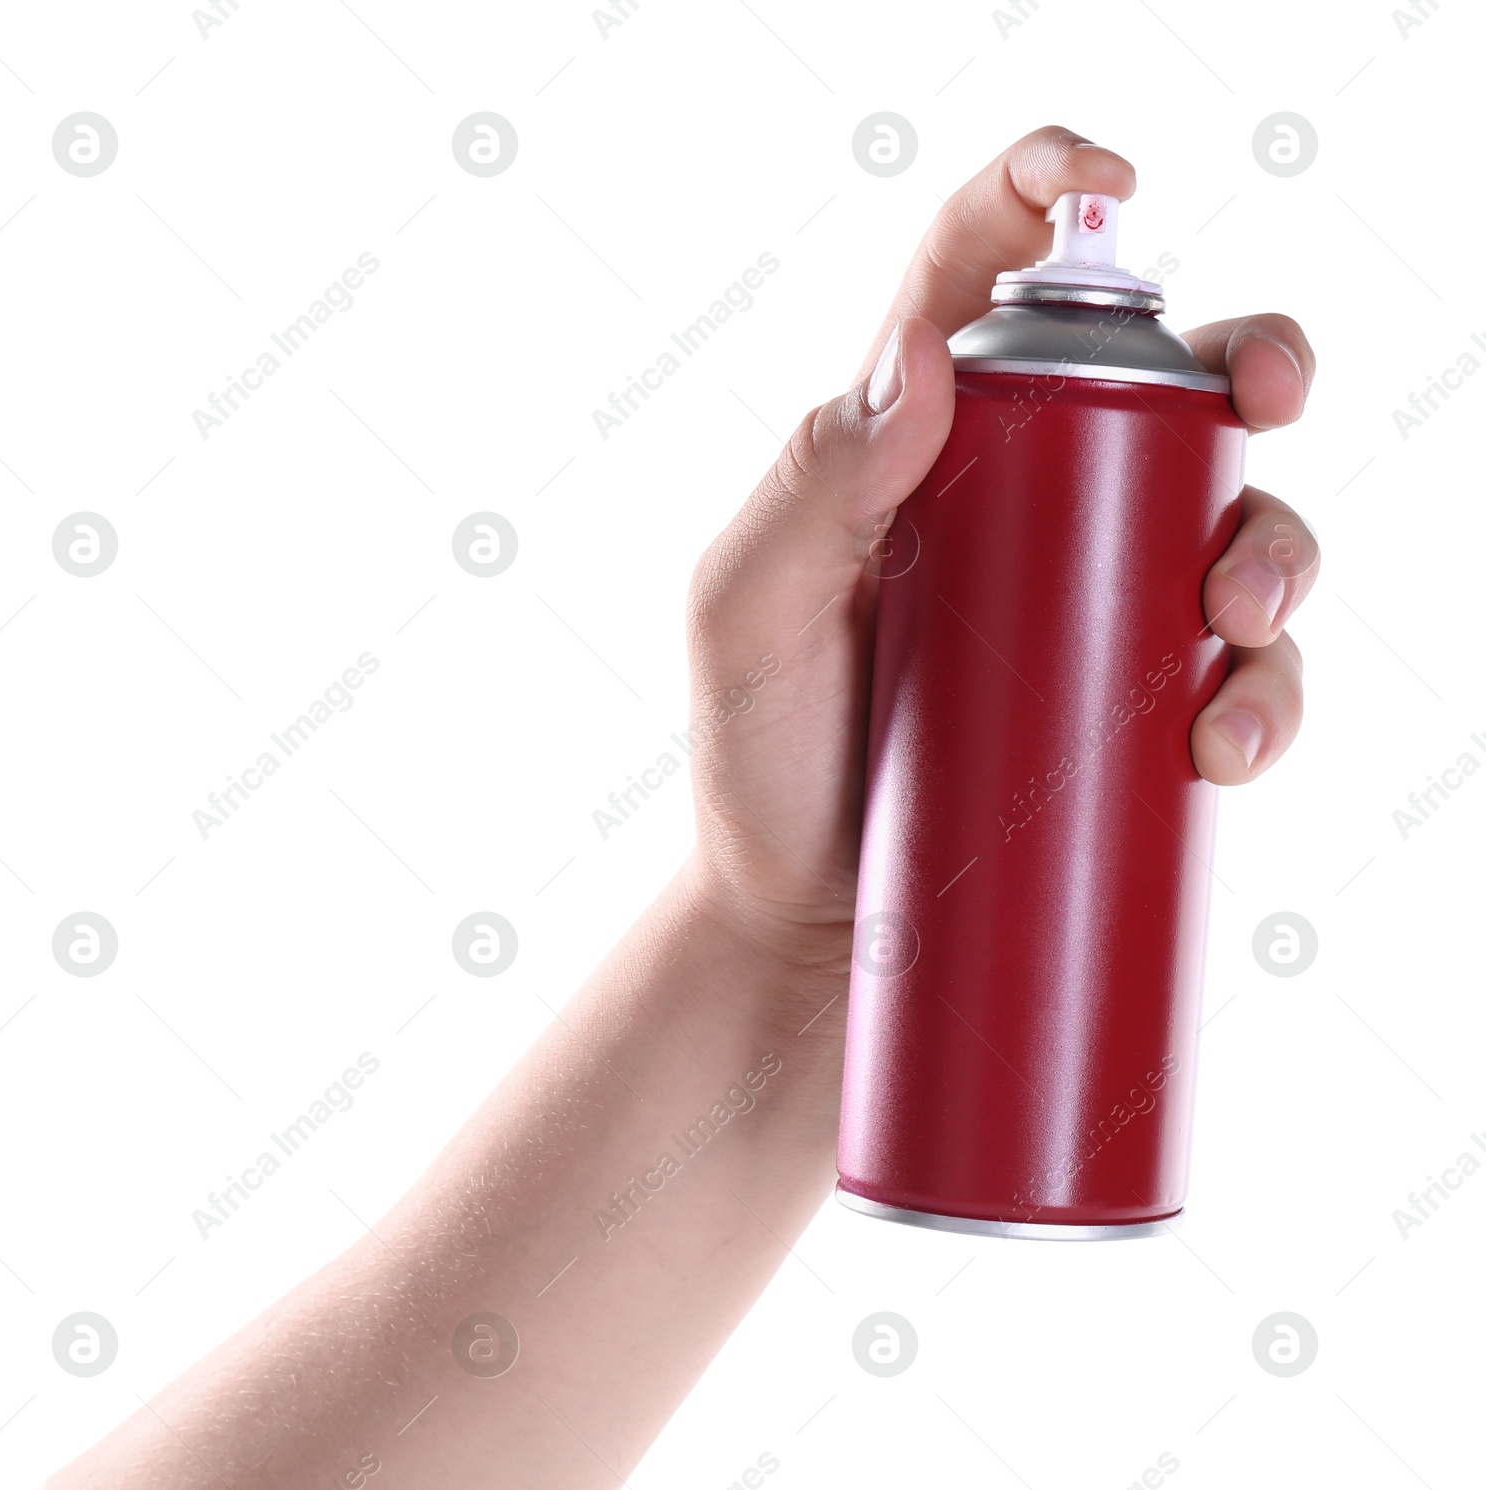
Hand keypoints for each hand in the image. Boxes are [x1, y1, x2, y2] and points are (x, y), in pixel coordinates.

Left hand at [685, 125, 1319, 961]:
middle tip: (1268, 395)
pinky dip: (1268, 693)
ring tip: (1234, 622)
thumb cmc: (760, 768)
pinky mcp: (1135, 712)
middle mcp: (1020, 505)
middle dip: (1251, 359)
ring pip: (1236, 521)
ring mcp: (1090, 609)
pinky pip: (1246, 673)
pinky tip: (1225, 744)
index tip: (1107, 187)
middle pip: (1167, 382)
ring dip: (1276, 544)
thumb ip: (802, 491)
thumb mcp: (744, 624)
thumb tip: (921, 366)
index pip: (980, 274)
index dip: (1048, 194)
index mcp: (914, 448)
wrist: (804, 932)